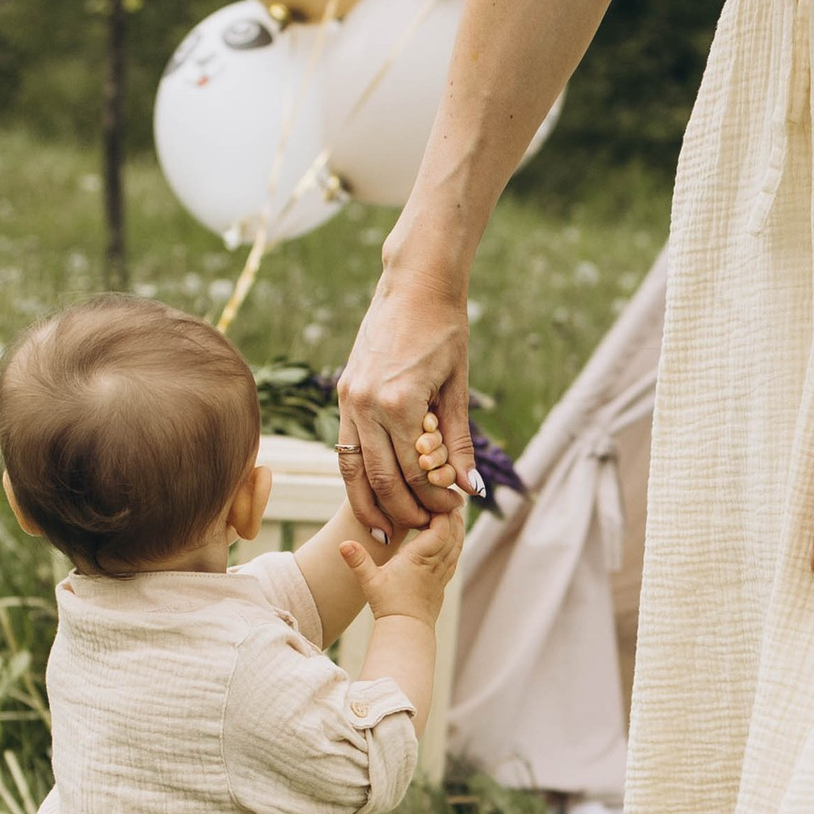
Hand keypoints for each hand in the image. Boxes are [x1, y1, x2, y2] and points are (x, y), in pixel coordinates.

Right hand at [337, 260, 476, 535]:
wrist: (414, 284)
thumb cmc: (444, 329)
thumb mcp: (458, 386)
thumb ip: (458, 440)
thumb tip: (469, 487)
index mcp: (399, 403)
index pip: (415, 472)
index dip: (435, 498)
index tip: (453, 509)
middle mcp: (366, 405)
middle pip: (381, 479)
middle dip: (404, 510)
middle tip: (424, 527)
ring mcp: (349, 399)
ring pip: (354, 469)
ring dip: (371, 504)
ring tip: (388, 530)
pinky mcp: (343, 393)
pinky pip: (345, 446)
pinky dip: (356, 476)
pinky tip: (370, 494)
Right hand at [340, 491, 464, 627]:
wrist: (406, 630)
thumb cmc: (388, 605)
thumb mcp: (369, 581)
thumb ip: (358, 560)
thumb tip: (342, 544)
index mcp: (420, 558)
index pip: (440, 529)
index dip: (441, 512)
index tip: (435, 497)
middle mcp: (435, 564)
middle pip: (452, 532)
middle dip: (451, 514)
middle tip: (447, 497)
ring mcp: (442, 573)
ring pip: (457, 544)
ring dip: (457, 527)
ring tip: (451, 511)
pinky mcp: (443, 581)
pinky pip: (455, 555)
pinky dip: (456, 541)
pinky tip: (451, 535)